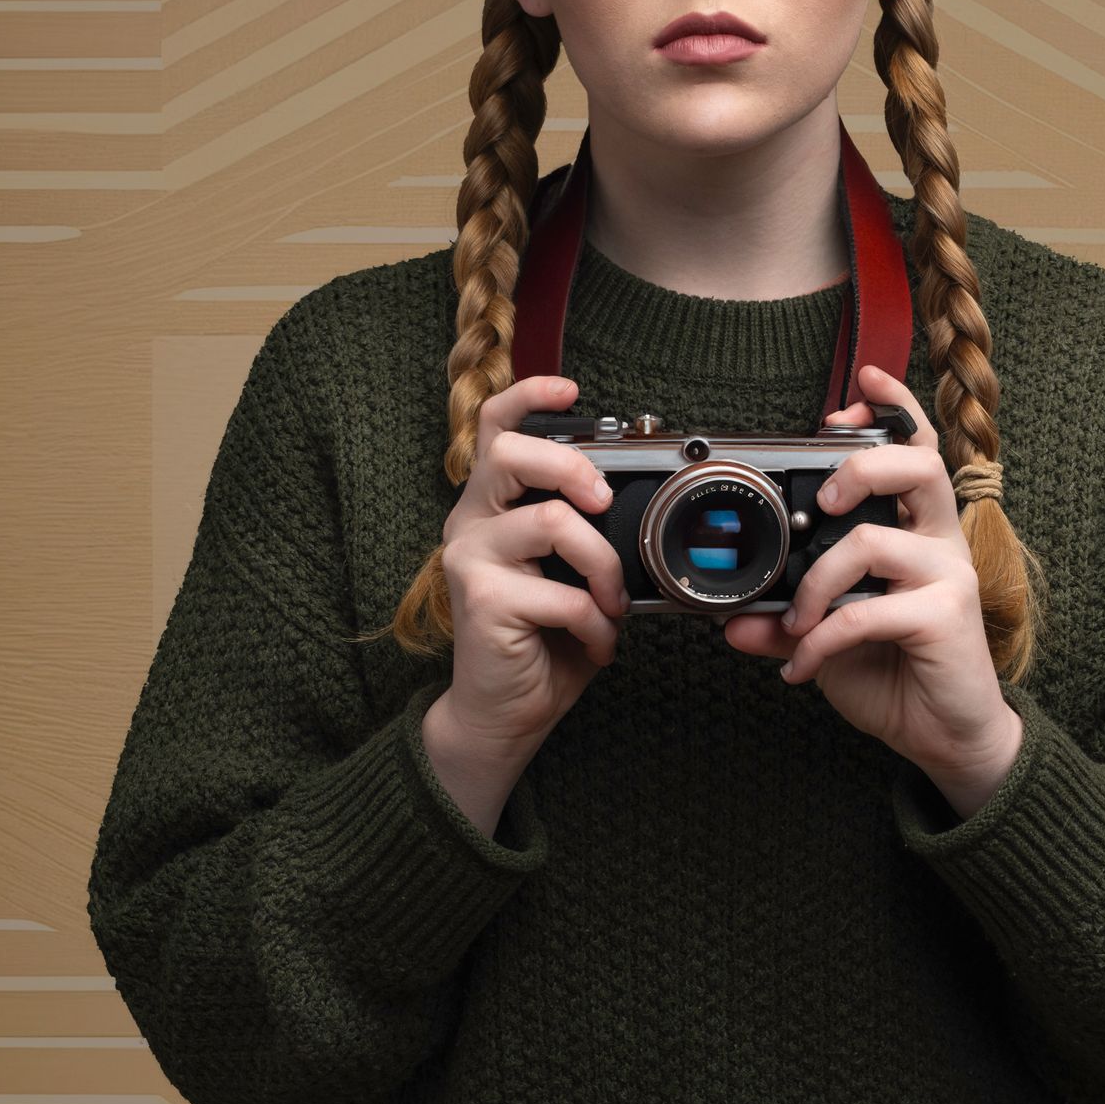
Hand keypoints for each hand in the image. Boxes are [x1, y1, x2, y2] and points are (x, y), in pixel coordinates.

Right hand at [434, 372, 629, 761]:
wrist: (504, 712)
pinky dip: (597, 623)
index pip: (493, 428)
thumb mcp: (567, 575)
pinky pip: (563, 594)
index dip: (529, 397)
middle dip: (572, 467)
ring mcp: (470, 558)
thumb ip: (584, 533)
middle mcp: (471, 522)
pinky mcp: (481, 599)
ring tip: (612, 602)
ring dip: (604, 568)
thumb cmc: (540, 641)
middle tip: (603, 502)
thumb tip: (634, 507)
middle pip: (511, 453)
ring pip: (554, 523)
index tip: (571, 392)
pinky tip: (597, 642)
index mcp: (491, 506)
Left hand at [723, 364, 1023, 818]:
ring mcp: (947, 577)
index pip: (915, 449)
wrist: (945, 735)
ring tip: (794, 620)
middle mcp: (939, 542)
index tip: (858, 388)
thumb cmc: (896, 672)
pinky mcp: (945, 618)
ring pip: (875, 540)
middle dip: (860, 467)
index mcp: (916, 529)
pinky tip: (802, 668)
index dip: (893, 408)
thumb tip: (730, 621)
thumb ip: (784, 621)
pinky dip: (820, 641)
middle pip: (918, 466)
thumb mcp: (828, 639)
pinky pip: (866, 613)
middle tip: (822, 501)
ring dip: (815, 580)